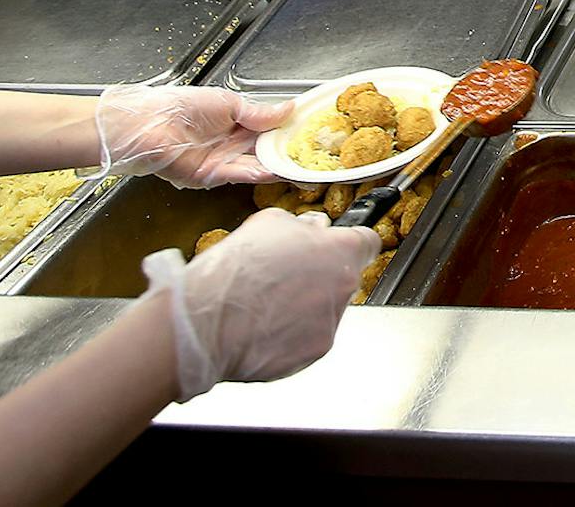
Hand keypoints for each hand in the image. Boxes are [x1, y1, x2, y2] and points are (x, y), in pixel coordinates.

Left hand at [95, 85, 291, 187]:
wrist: (147, 124)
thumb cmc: (181, 107)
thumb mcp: (227, 102)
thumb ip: (258, 112)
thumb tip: (288, 109)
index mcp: (237, 124)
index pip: (270, 130)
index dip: (289, 131)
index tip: (310, 132)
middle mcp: (232, 145)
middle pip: (267, 151)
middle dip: (288, 154)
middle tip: (312, 155)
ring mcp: (222, 162)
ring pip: (256, 165)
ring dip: (277, 166)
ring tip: (299, 166)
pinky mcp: (210, 176)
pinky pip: (238, 175)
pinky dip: (256, 173)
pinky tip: (272, 170)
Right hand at [140, 208, 376, 401]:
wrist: (206, 319)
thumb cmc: (235, 269)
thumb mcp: (268, 222)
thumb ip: (300, 226)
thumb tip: (311, 229)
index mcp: (340, 251)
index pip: (367, 242)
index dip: (350, 242)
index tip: (338, 246)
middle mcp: (344, 288)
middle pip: (343, 279)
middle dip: (320, 277)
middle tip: (284, 278)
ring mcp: (331, 324)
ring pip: (325, 311)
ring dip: (305, 307)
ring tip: (266, 305)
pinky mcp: (314, 353)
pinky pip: (308, 339)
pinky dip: (291, 335)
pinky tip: (263, 327)